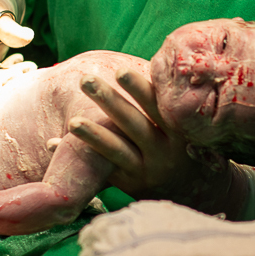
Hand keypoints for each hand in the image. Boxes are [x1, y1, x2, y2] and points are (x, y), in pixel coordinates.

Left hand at [69, 68, 229, 209]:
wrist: (199, 193)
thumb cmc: (186, 144)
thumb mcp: (185, 125)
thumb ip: (165, 101)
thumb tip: (149, 62)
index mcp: (179, 130)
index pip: (158, 106)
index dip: (139, 88)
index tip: (120, 70)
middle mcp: (164, 151)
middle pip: (134, 124)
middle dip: (110, 101)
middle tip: (86, 79)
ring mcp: (147, 170)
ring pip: (117, 152)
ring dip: (93, 136)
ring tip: (72, 121)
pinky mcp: (131, 185)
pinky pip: (103, 171)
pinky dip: (80, 157)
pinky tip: (54, 143)